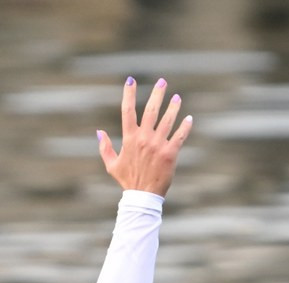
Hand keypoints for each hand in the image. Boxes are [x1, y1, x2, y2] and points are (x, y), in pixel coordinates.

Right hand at [97, 77, 190, 196]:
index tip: (131, 80)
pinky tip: (189, 118)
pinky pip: (180, 135)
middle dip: (157, 94)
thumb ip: (104, 147)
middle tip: (162, 82)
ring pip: (168, 120)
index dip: (128, 94)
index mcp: (129, 139)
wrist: (143, 197)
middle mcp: (144, 138)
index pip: (127, 111)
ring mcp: (158, 145)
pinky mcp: (170, 153)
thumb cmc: (127, 180)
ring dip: (173, 107)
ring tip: (177, 97)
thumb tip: (99, 132)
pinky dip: (185, 126)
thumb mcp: (111, 165)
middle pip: (151, 110)